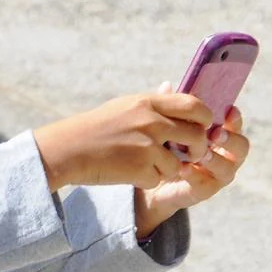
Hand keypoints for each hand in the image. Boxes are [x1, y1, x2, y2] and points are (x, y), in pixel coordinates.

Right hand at [34, 91, 212, 192]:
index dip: (205, 119)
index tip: (201, 128)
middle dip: (198, 149)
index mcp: (148, 103)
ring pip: (179, 163)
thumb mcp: (124, 106)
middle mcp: (151, 122)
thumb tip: (177, 92)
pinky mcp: (140, 169)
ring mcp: (147, 146)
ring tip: (145, 164)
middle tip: (189, 154)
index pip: (194, 106)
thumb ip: (154, 103)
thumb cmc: (95, 127)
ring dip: (167, 169)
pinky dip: (147, 179)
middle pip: (197, 136)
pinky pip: (159, 179)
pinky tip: (129, 172)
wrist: (67, 149)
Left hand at [135, 105, 249, 236]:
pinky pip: (205, 184)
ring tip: (200, 152)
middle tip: (216, 133)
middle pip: (241, 147)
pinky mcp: (202, 191)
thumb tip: (167, 85)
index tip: (229, 110)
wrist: (149, 177)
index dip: (235, 119)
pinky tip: (182, 167)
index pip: (235, 125)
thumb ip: (171, 108)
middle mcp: (225, 155)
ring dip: (214, 158)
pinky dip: (195, 174)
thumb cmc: (165, 146)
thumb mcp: (167, 125)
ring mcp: (216, 175)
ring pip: (227, 168)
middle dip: (231, 139)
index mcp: (220, 136)